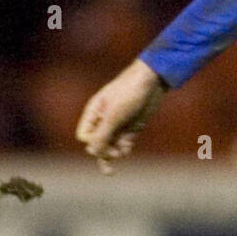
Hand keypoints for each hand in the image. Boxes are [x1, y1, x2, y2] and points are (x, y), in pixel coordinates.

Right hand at [75, 58, 167, 172]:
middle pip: (96, 144)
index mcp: (93, 113)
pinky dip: (124, 149)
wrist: (152, 82)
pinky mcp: (131, 128)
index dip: (92, 142)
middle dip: (103, 151)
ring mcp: (118, 125)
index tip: (104, 139)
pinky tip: (126, 149)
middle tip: (114, 153)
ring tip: (120, 153)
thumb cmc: (128, 94)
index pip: (84, 136)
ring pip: (110, 146)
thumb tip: (92, 153)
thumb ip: (102, 135)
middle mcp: (103, 120)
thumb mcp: (113, 116)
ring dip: (114, 153)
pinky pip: (123, 145)